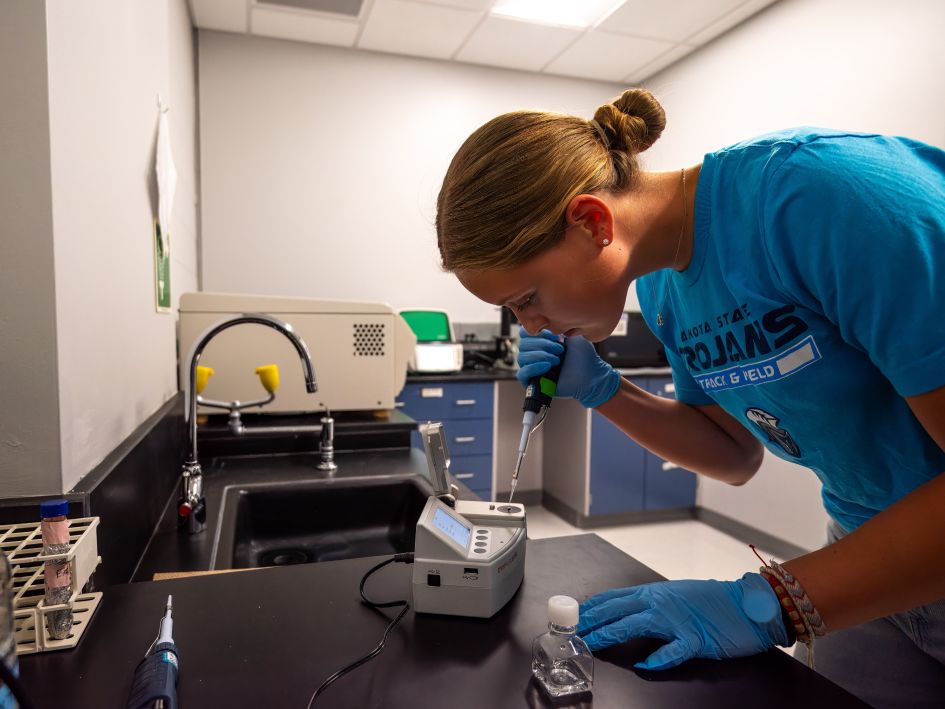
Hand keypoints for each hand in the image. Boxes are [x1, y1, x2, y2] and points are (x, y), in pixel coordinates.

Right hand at [515, 328, 620, 408]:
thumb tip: (539, 324)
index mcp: (541, 341)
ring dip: (541, 355)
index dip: (537, 332)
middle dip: (542, 344)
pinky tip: (548, 366)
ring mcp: (533, 368)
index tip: (555, 336)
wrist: (591, 376)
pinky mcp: (533, 382)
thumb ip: (556, 326)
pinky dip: (533, 367)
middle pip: (523, 344)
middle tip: (560, 349)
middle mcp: (534, 353)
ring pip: (522, 357)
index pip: (524, 332)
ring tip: (557, 360)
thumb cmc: (584, 356)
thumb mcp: (572, 335)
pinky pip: (522, 373)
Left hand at [577, 574, 788, 670]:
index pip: (615, 597)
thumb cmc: (713, 602)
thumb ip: (651, 604)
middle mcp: (662, 601)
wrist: (749, 604)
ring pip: (636, 624)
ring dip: (612, 633)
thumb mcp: (676, 596)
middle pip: (618, 609)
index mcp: (655, 592)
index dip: (592, 607)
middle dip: (593, 621)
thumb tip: (626, 613)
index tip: (574, 616)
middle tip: (573, 632)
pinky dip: (658, 658)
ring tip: (594, 643)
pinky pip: (674, 650)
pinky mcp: (697, 638)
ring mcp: (678, 619)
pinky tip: (645, 666)